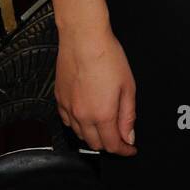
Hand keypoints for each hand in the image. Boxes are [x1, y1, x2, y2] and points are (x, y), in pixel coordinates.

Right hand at [55, 28, 136, 155]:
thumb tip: (129, 136)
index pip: (113, 145)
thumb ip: (128, 116)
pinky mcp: (59, 99)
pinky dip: (78, 125)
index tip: (130, 149)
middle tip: (120, 137)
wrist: (83, 38)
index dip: (124, 150)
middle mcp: (82, 115)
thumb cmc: (107, 57)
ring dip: (93, 136)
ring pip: (79, 135)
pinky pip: (67, 121)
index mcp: (102, 114)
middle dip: (110, 144)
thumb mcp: (128, 87)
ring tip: (105, 126)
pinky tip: (86, 116)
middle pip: (95, 144)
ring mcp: (68, 108)